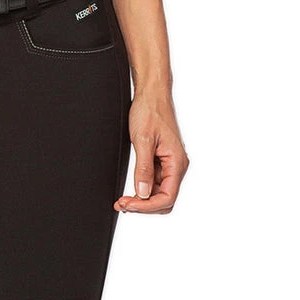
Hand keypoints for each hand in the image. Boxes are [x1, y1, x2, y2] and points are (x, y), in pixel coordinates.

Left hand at [115, 89, 188, 213]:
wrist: (151, 93)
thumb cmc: (150, 111)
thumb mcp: (143, 140)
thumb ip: (143, 169)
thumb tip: (142, 194)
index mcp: (177, 162)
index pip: (167, 197)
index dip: (147, 206)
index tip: (128, 205)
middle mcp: (176, 166)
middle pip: (164, 199)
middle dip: (144, 206)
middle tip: (122, 204)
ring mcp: (169, 163)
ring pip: (158, 192)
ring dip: (142, 199)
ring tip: (123, 200)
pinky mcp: (161, 159)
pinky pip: (154, 181)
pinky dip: (142, 187)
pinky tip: (130, 190)